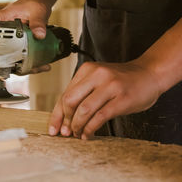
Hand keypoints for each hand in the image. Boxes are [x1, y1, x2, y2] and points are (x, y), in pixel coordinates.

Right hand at [0, 0, 51, 73]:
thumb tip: (39, 35)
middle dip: (19, 65)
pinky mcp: (19, 44)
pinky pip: (23, 56)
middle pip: (5, 54)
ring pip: (14, 58)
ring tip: (43, 67)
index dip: (2, 56)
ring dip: (28, 66)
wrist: (38, 2)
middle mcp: (1, 33)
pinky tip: (44, 64)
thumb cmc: (33, 2)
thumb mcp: (36, 11)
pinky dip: (32, 62)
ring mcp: (10, 40)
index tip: (14, 63)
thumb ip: (38, 22)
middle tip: (34, 68)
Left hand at [48, 60, 162, 138]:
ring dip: (77, 126)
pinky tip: (88, 134)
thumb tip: (63, 118)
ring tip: (77, 134)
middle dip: (65, 120)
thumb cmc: (120, 80)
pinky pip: (100, 117)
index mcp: (87, 69)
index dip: (57, 114)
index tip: (53, 129)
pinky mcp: (121, 99)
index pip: (65, 94)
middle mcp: (97, 75)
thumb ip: (81, 93)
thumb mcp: (98, 80)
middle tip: (66, 132)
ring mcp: (110, 86)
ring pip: (84, 110)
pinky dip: (90, 128)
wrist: (149, 74)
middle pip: (70, 100)